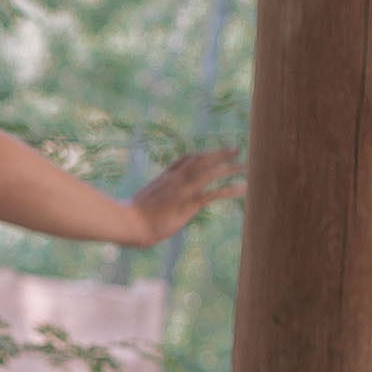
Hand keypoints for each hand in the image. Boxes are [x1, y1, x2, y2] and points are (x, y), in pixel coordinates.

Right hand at [125, 148, 243, 246]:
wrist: (127, 223)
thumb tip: (148, 211)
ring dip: (228, 167)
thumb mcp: (141, 205)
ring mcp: (182, 190)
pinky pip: (213, 194)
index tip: (211, 154)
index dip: (201, 156)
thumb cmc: (130, 219)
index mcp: (164, 178)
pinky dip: (230, 189)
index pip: (185, 161)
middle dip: (218, 154)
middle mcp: (175, 179)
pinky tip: (243, 188)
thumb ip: (151, 203)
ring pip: (210, 172)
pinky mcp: (188, 203)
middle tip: (235, 149)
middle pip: (200, 160)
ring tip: (244, 165)